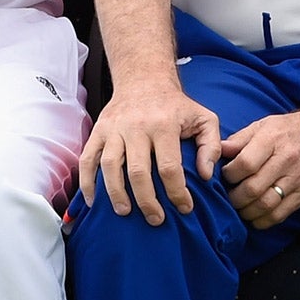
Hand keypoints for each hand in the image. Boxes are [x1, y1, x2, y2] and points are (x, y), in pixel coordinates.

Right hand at [79, 76, 220, 224]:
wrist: (143, 80)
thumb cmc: (177, 106)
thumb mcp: (204, 119)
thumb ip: (212, 146)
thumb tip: (206, 175)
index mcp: (164, 124)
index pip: (169, 166)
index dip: (176, 192)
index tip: (185, 208)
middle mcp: (136, 127)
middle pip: (137, 171)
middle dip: (147, 200)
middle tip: (156, 220)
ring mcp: (113, 129)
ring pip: (109, 166)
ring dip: (116, 194)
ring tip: (125, 213)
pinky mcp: (98, 132)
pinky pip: (87, 159)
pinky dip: (87, 182)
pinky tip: (94, 202)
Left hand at [220, 101, 299, 228]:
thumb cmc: (294, 127)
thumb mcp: (266, 124)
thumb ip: (241, 138)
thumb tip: (219, 150)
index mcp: (272, 140)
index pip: (244, 164)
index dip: (229, 175)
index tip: (226, 176)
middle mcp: (285, 160)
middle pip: (252, 189)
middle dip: (234, 198)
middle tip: (230, 196)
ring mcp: (297, 179)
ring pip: (265, 205)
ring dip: (247, 212)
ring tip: (241, 207)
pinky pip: (280, 214)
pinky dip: (264, 220)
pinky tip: (256, 216)